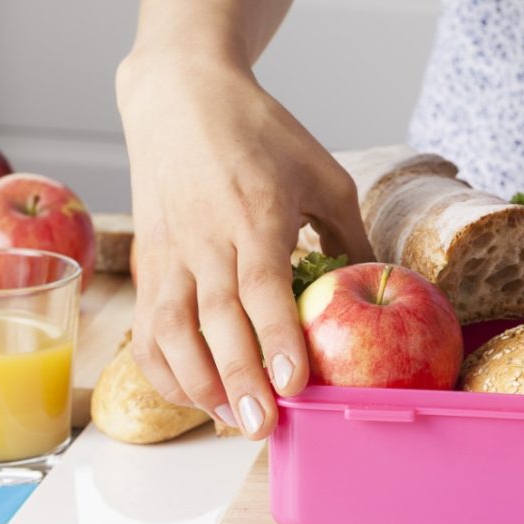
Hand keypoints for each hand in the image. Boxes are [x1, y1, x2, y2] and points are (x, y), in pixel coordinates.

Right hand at [117, 53, 373, 438]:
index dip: (278, 339)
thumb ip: (350, 232)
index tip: (295, 384)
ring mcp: (170, 252)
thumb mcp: (324, 172)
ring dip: (197, 383)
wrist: (181, 97)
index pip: (261, 288)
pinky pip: (147, 326)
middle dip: (239, 379)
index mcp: (254, 214)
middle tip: (263, 426)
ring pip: (171, 331)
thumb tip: (376, 283)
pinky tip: (193, 396)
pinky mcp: (149, 261)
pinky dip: (164, 367)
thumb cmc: (261, 133)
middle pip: (216, 321)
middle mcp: (206, 239)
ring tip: (231, 421)